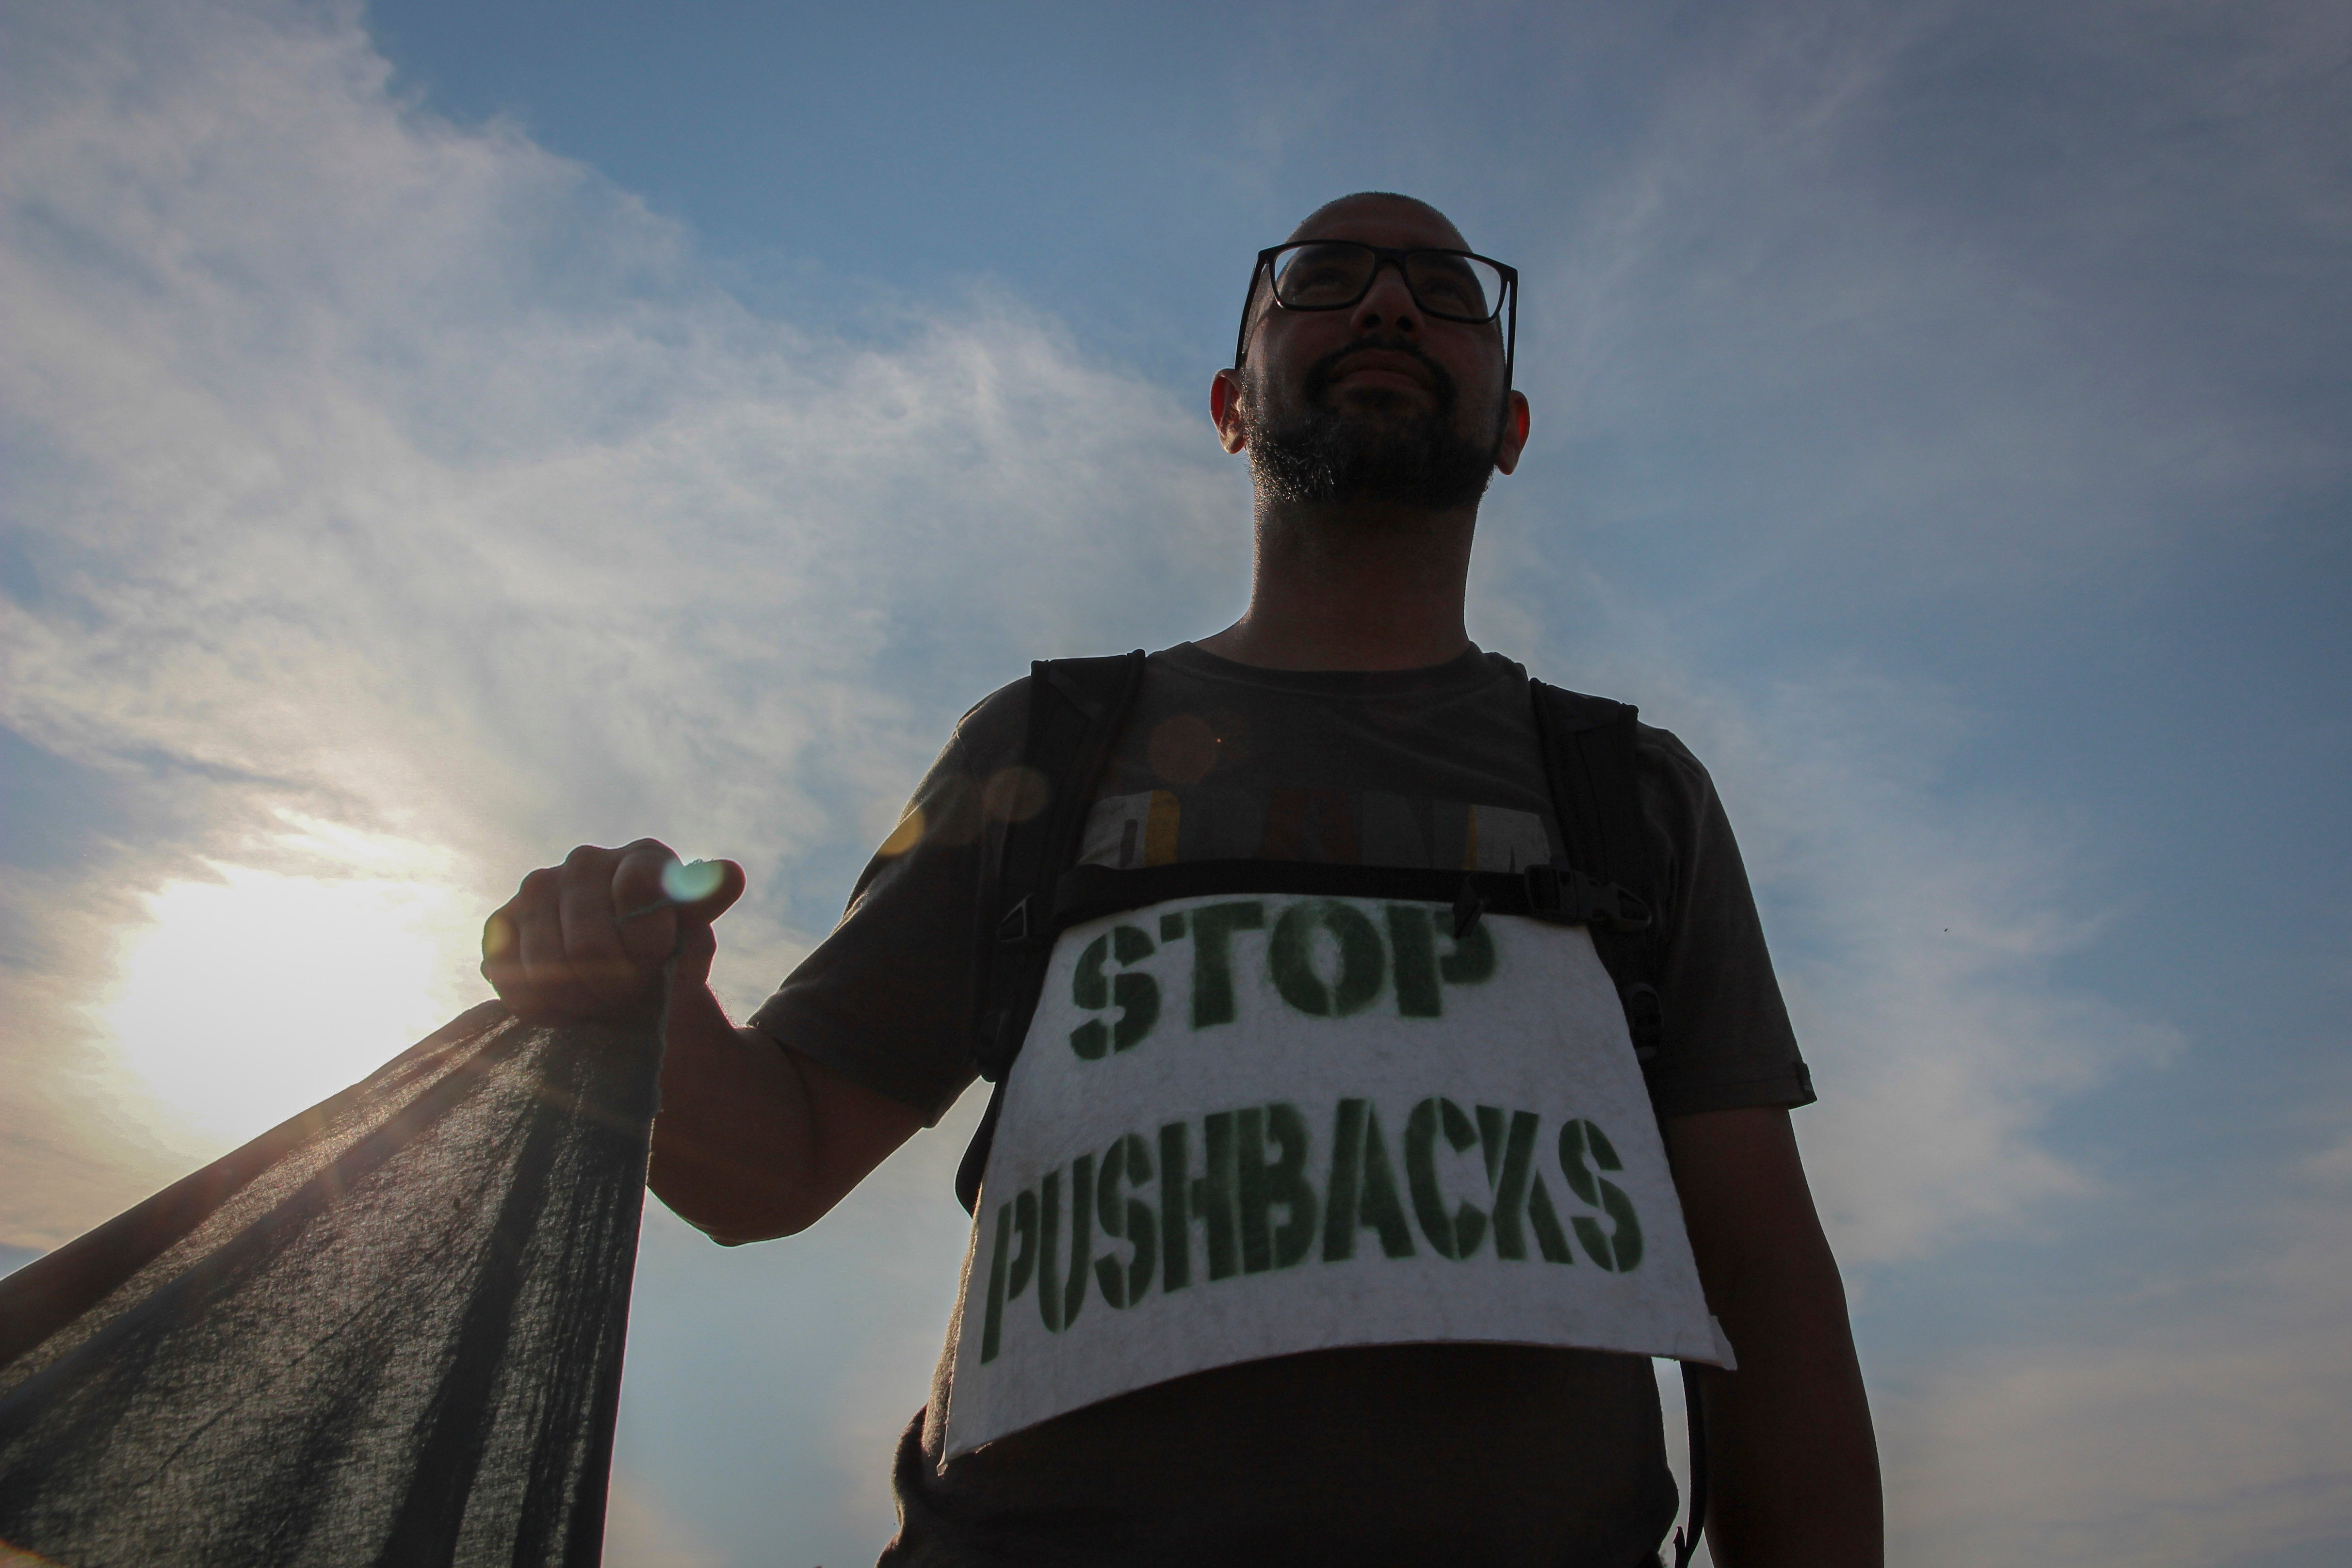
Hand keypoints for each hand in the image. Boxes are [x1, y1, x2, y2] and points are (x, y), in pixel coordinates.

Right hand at [481, 839, 745, 1019]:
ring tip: (600, 1003)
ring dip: (578, 1002)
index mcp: (642, 858)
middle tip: (627, 996)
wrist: (623, 997)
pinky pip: (511, 977)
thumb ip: (707, 906)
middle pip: (588, 945)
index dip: (647, 945)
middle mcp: (585, 862)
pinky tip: (566, 1003)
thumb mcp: (693, 941)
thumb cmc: (665, 964)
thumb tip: (729, 874)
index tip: (656, 964)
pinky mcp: (501, 924)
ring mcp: (537, 889)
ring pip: (547, 966)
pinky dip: (542, 1006)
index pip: (638, 892)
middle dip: (613, 988)